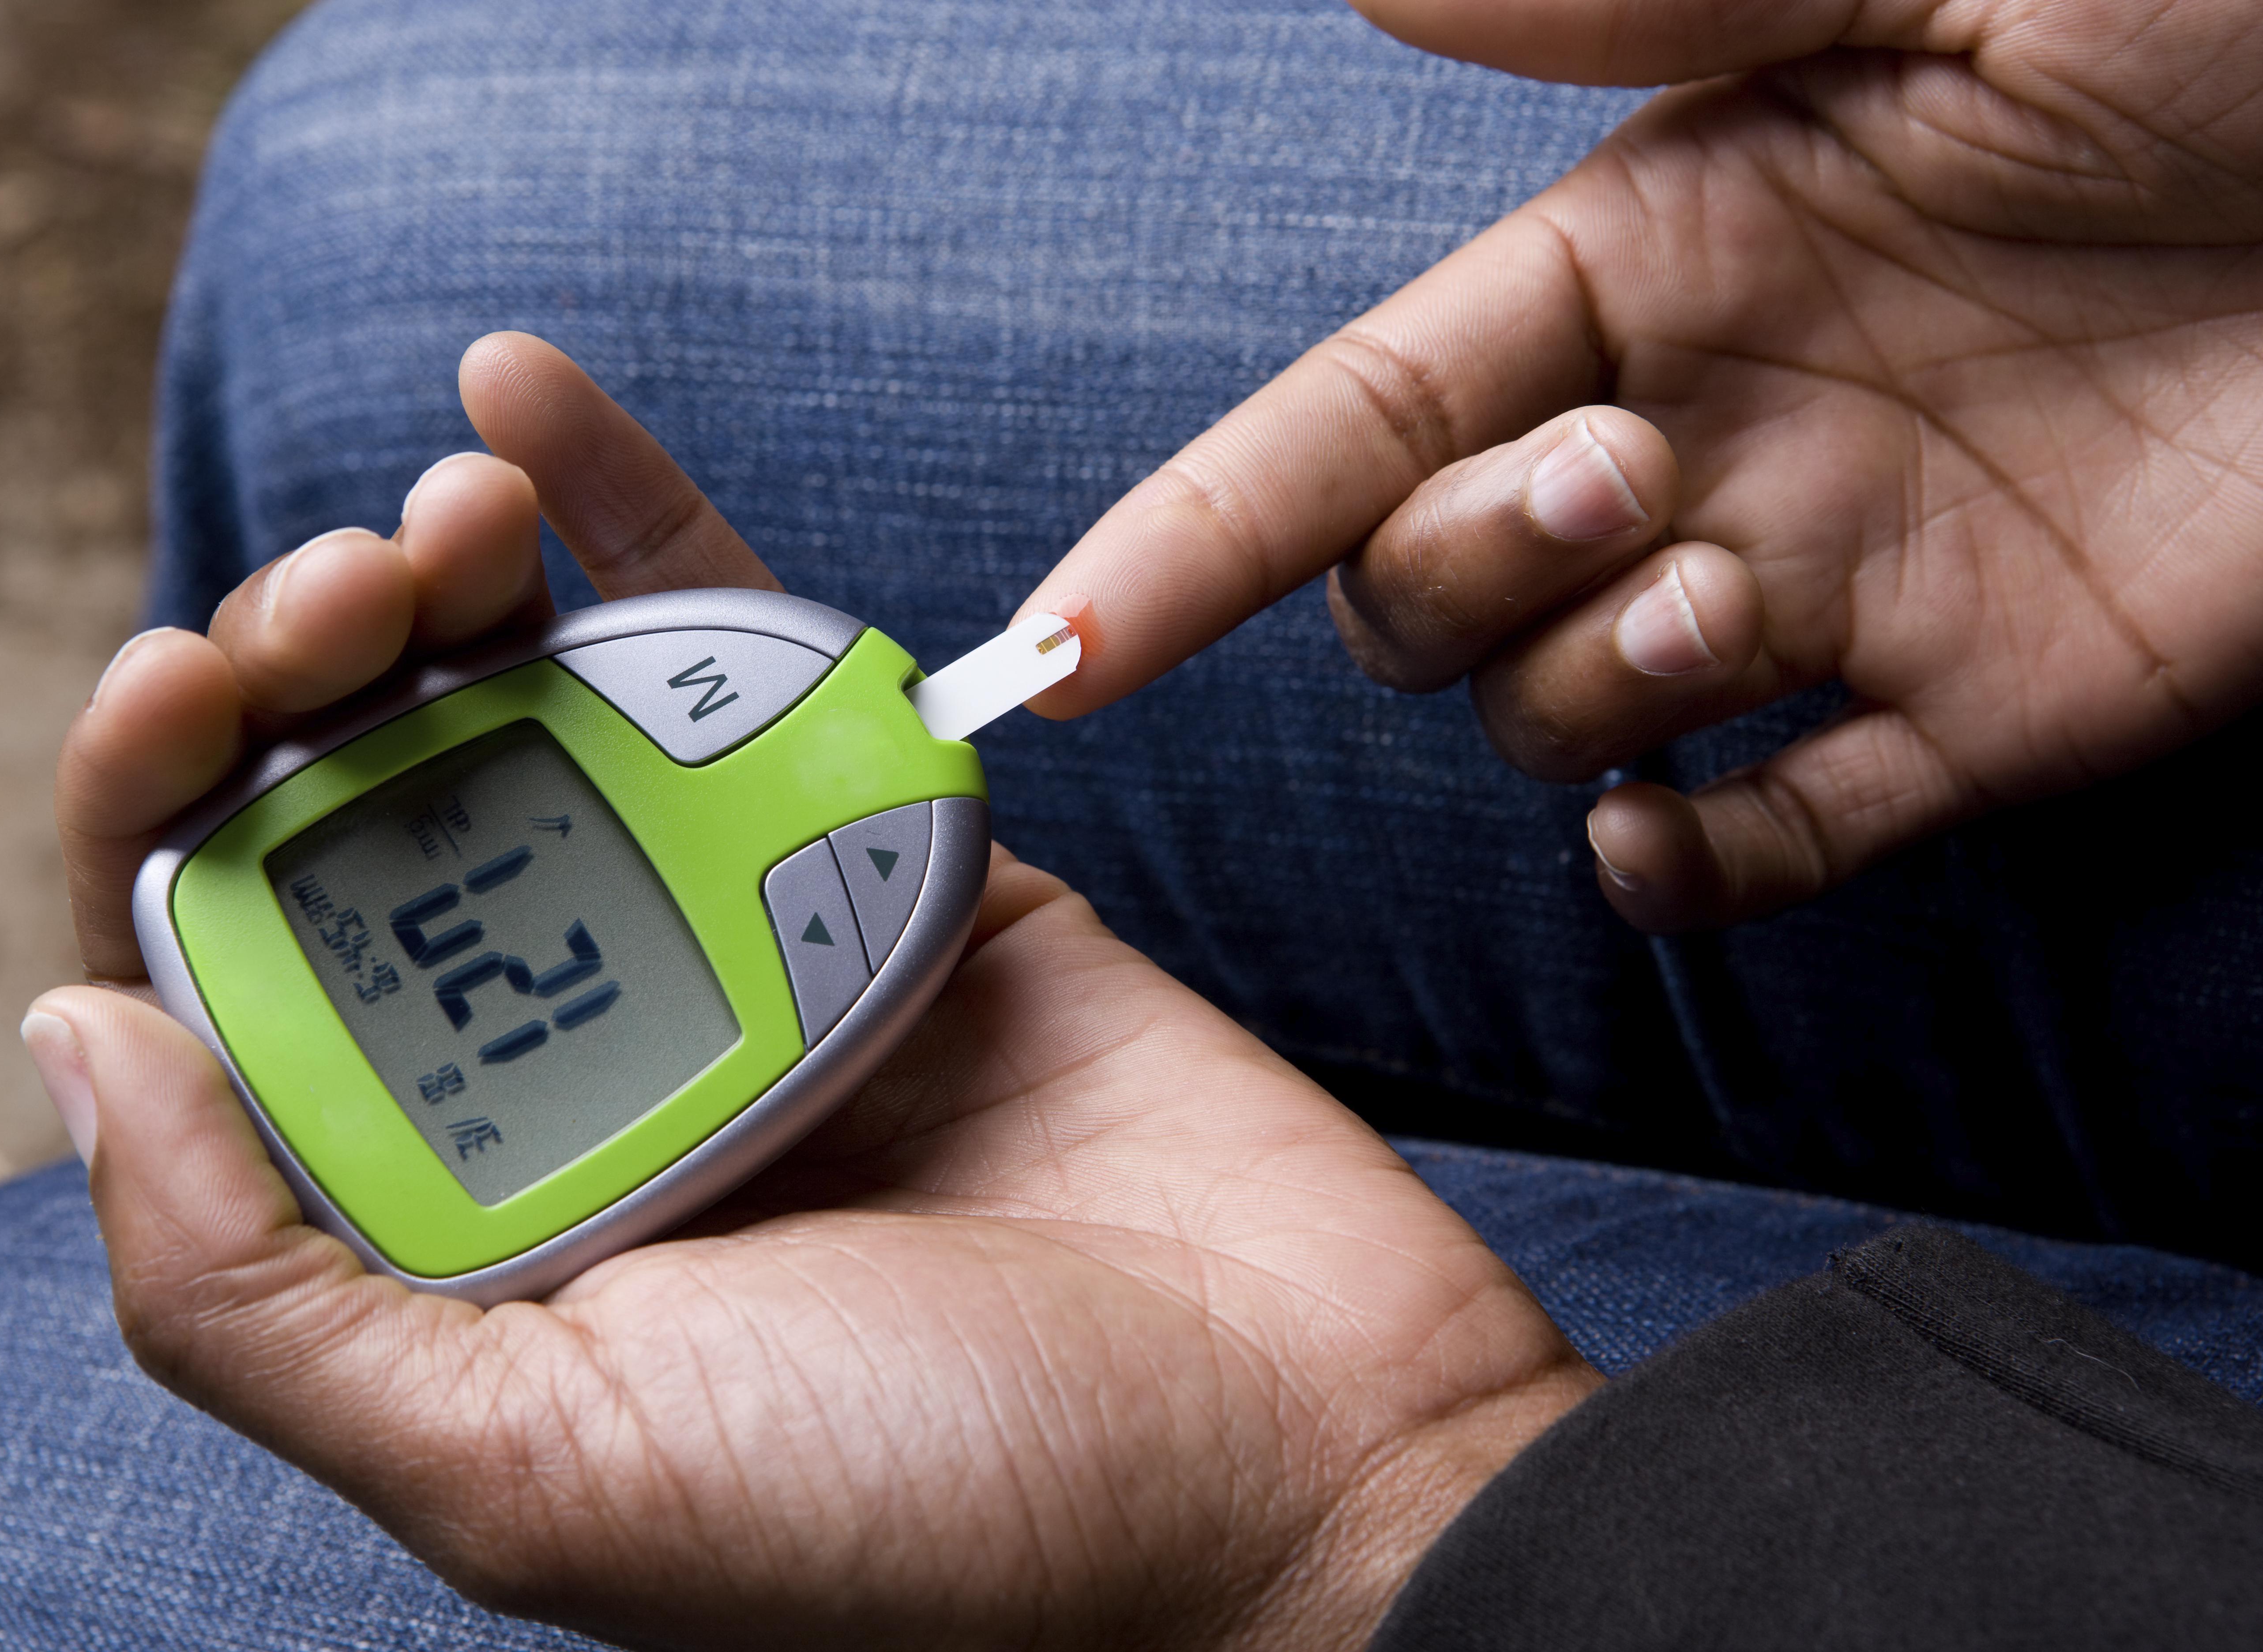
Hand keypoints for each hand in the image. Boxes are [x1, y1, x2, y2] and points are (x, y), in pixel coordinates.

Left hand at [34, 334, 1596, 1649]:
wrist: (1298, 1458)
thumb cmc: (941, 1518)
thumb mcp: (542, 1474)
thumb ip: (261, 1302)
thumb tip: (72, 1037)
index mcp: (461, 1227)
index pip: (238, 989)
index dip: (168, 817)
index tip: (186, 689)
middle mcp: (580, 1082)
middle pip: (374, 826)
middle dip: (306, 675)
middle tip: (333, 595)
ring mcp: (736, 957)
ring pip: (542, 723)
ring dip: (448, 582)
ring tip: (439, 509)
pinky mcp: (891, 867)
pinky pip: (744, 672)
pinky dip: (640, 522)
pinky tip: (523, 401)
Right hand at [1020, 0, 2262, 931]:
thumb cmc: (2237, 22)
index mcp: (1649, 259)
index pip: (1344, 427)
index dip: (1189, 539)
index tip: (1053, 650)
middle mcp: (1698, 438)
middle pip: (1427, 591)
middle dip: (1463, 572)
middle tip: (1628, 484)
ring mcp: (1824, 589)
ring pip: (1568, 720)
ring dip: (1587, 695)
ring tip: (1730, 602)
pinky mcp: (1970, 719)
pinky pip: (1769, 846)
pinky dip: (1699, 875)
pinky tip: (1691, 833)